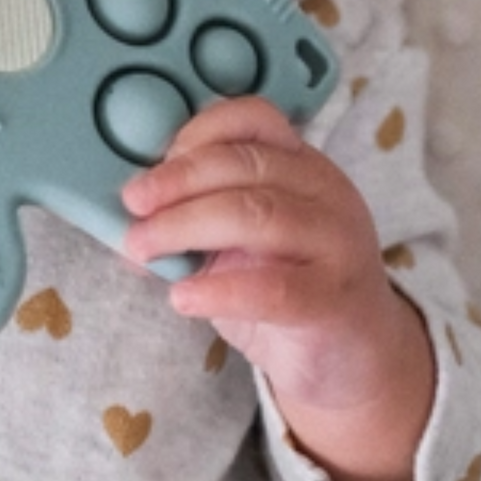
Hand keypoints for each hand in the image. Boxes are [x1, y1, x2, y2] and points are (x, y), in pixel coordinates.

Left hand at [122, 97, 433, 480]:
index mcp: (300, 164)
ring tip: (141, 249)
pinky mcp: (336, 301)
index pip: (255, 119)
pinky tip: (182, 297)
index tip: (153, 161)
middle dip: (177, 182)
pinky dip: (219, 289)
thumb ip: (197, 218)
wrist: (354, 361)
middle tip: (132, 206)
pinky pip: (274, 289)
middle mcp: (325, 192)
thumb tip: (126, 219)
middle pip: (246, 165)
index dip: (199, 132)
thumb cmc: (286, 285)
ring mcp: (337, 244)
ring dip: (185, 227)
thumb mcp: (241, 240)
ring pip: (257, 216)